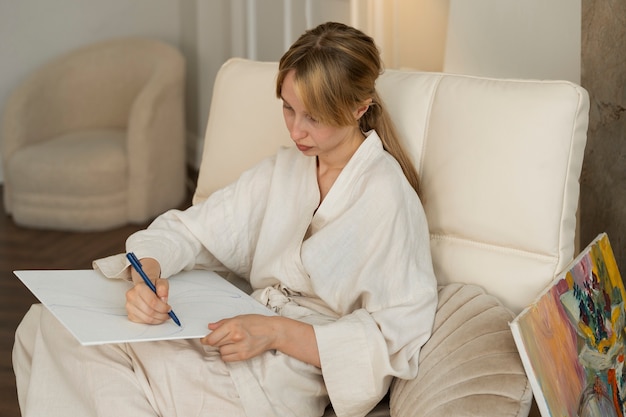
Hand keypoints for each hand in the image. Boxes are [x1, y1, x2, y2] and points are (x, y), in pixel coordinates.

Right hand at [125, 257, 170, 323]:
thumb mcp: (161, 282)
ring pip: (147, 318)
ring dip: (158, 319)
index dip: (163, 307)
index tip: (169, 308)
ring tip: (163, 316)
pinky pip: (143, 322)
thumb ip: (163, 288)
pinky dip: (152, 321)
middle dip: (162, 315)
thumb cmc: (152, 286)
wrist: (144, 288)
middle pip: (150, 311)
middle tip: (168, 314)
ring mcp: (129, 306)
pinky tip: (156, 317)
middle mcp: (132, 296)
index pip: (152, 301)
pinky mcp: (130, 315)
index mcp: (139, 287)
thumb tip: (163, 299)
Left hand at [201, 315, 320, 366]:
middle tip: (222, 338)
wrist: (273, 332)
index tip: (205, 339)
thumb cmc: (258, 322)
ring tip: (231, 343)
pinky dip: (228, 355)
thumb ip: (223, 323)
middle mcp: (236, 336)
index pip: (212, 338)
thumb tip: (210, 327)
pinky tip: (234, 348)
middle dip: (216, 342)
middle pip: (215, 345)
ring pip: (221, 352)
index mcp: (233, 325)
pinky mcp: (244, 356)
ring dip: (223, 348)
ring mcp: (240, 347)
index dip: (206, 339)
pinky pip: (227, 359)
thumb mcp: (240, 317)